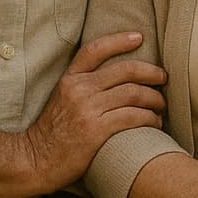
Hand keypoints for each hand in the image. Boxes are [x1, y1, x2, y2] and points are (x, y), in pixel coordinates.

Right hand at [21, 30, 166, 192]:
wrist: (34, 161)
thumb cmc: (52, 133)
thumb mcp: (61, 100)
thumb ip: (83, 86)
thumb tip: (114, 78)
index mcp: (69, 79)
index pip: (95, 49)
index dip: (119, 40)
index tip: (139, 37)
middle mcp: (79, 89)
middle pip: (125, 70)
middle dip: (150, 72)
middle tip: (163, 78)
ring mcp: (87, 109)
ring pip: (133, 93)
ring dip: (154, 98)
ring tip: (161, 105)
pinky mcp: (96, 130)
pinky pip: (132, 117)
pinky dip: (149, 118)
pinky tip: (154, 122)